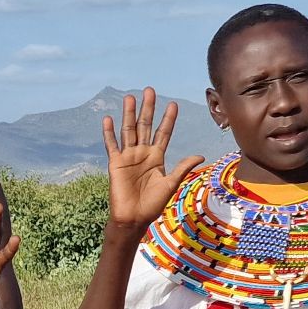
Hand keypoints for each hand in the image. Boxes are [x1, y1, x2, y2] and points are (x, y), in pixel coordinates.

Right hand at [103, 87, 198, 227]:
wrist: (133, 218)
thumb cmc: (152, 204)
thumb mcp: (171, 184)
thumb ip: (182, 167)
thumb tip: (199, 155)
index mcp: (156, 157)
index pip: (163, 133)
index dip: (168, 119)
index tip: (173, 105)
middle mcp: (142, 153)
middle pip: (145, 126)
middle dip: (148, 109)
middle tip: (150, 91)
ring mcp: (128, 157)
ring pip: (129, 130)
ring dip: (129, 114)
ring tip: (130, 98)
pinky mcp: (115, 163)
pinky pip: (112, 145)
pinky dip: (109, 133)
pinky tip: (108, 119)